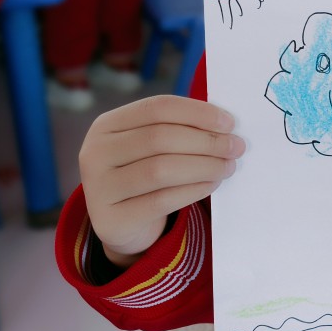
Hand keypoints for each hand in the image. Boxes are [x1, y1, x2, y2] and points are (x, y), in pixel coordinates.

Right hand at [79, 95, 244, 268]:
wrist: (122, 222)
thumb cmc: (145, 172)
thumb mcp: (151, 145)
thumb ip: (178, 129)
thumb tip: (224, 124)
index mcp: (107, 125)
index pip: (157, 108)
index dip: (197, 113)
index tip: (229, 123)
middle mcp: (94, 153)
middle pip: (159, 138)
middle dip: (205, 141)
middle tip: (236, 147)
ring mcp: (98, 188)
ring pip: (160, 170)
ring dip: (204, 166)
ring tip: (228, 166)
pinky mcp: (111, 219)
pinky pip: (161, 200)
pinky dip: (193, 190)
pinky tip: (212, 184)